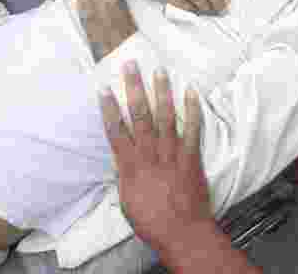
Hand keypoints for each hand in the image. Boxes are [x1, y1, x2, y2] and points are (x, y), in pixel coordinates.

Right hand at [99, 62, 209, 249]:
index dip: (109, 108)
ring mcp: (171, 153)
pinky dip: (193, 110)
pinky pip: (192, 129)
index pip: (115, 130)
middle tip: (131, 65)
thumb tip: (121, 160)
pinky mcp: (191, 157)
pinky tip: (192, 92)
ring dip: (162, 91)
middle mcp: (149, 154)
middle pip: (139, 115)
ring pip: (165, 116)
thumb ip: (125, 175)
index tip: (104, 88)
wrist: (181, 232)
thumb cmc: (150, 221)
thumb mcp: (126, 199)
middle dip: (134, 88)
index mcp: (130, 165)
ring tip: (159, 70)